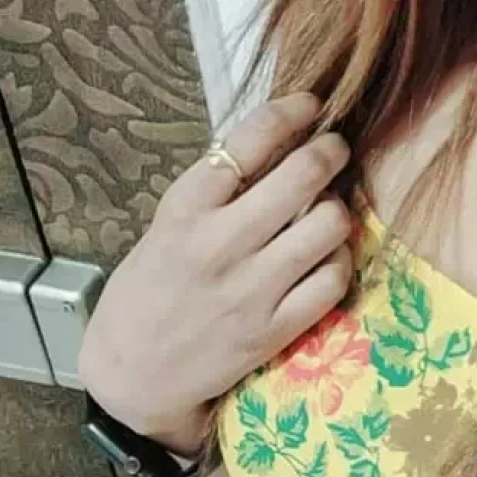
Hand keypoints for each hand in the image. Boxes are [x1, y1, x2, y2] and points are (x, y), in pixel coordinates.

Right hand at [77, 92, 353, 452]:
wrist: (135, 373)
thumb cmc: (152, 289)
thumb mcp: (168, 226)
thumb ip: (218, 191)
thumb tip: (280, 142)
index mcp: (186, 209)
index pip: (250, 139)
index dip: (291, 111)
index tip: (311, 104)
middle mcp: (221, 243)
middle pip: (303, 175)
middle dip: (330, 151)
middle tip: (334, 149)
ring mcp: (252, 288)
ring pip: (330, 224)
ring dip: (337, 208)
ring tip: (326, 210)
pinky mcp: (275, 329)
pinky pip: (334, 279)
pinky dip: (340, 260)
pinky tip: (328, 257)